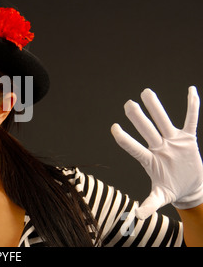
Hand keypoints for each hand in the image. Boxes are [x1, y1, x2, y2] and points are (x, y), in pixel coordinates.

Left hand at [111, 86, 202, 219]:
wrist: (190, 187)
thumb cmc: (171, 190)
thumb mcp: (160, 197)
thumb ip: (149, 204)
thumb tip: (137, 216)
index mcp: (149, 160)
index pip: (134, 147)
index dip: (124, 139)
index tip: (114, 128)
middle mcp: (159, 147)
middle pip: (147, 129)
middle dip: (138, 117)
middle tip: (128, 104)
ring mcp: (173, 141)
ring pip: (163, 120)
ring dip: (156, 107)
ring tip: (146, 92)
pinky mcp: (188, 139)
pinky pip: (191, 119)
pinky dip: (192, 106)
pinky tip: (190, 91)